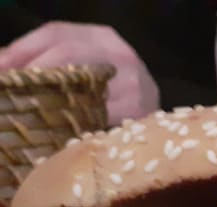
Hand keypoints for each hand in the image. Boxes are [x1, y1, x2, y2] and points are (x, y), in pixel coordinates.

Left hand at [0, 22, 159, 124]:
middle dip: (31, 70)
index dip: (23, 49)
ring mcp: (133, 83)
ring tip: (26, 109)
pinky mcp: (138, 112)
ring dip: (48, 97)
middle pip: (68, 51)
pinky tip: (55, 130)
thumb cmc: (115, 96)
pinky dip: (72, 123)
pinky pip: (97, 116)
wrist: (167, 129)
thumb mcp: (88, 67)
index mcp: (104, 36)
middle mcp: (121, 54)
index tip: (0, 69)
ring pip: (81, 84)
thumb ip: (50, 61)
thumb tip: (3, 65)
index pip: (57, 32)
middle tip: (8, 91)